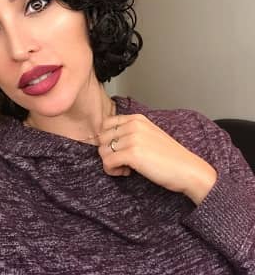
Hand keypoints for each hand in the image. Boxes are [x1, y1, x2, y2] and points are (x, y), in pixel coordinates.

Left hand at [97, 114, 216, 204]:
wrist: (188, 170)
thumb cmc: (169, 157)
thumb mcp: (149, 135)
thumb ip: (130, 132)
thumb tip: (108, 141)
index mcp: (137, 119)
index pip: (106, 124)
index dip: (108, 140)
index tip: (120, 150)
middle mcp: (133, 125)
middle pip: (102, 138)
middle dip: (108, 152)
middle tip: (122, 162)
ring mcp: (132, 138)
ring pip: (103, 151)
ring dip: (110, 163)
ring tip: (126, 168)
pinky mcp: (132, 154)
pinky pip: (107, 162)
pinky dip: (112, 171)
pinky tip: (126, 173)